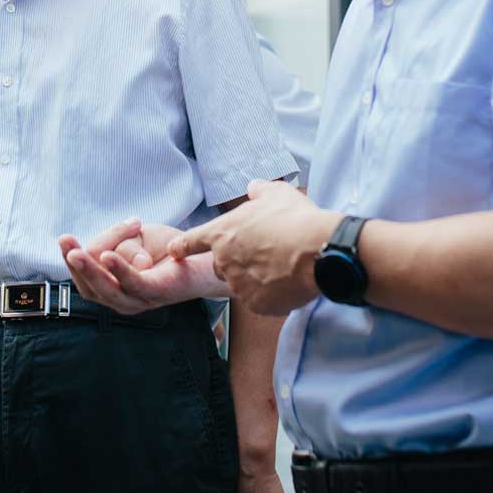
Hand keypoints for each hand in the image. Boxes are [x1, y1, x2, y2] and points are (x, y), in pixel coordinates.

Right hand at [58, 218, 226, 313]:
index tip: (85, 230)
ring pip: (106, 290)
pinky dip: (118, 271)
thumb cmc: (169, 249)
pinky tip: (107, 257)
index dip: (81, 253)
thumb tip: (113, 256)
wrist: (207, 256)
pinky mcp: (158, 292)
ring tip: (75, 252)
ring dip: (89, 269)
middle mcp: (124, 300)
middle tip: (63, 240)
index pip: (87, 274)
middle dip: (74, 263)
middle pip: (90, 287)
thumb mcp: (137, 238)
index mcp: (115, 289)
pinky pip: (133, 284)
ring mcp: (141, 299)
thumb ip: (121, 242)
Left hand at [169, 180, 339, 314]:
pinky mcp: (256, 305)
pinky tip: (287, 282)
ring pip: (242, 285)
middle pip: (221, 266)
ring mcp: (239, 286)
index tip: (173, 251)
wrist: (318, 250)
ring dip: (255, 278)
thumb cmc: (295, 218)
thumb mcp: (276, 194)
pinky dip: (271, 295)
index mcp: (222, 233)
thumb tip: (253, 188)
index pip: (190, 241)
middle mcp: (224, 261)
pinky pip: (260, 301)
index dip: (182, 246)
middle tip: (263, 254)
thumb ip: (259, 192)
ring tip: (281, 267)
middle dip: (237, 262)